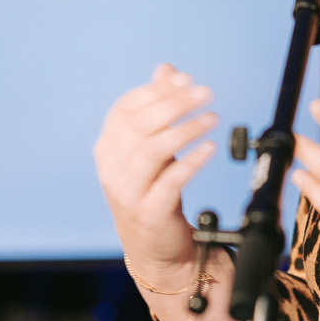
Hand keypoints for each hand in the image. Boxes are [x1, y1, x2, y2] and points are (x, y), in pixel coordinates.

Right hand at [93, 63, 218, 291]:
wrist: (156, 250)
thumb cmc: (154, 193)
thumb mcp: (153, 149)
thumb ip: (157, 111)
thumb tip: (166, 70)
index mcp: (108, 148)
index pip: (125, 108)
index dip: (156, 90)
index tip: (186, 79)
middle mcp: (112, 169)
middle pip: (139, 125)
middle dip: (175, 103)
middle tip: (206, 93)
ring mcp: (127, 193)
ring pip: (151, 150)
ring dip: (185, 129)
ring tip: (212, 118)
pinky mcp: (149, 213)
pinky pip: (170, 181)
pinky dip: (191, 161)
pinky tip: (209, 148)